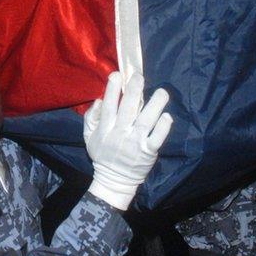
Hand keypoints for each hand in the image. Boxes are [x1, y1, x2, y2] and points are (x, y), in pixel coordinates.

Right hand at [83, 72, 172, 209]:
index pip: (108, 107)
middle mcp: (120, 134)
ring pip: (146, 121)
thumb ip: (91, 118)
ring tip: (162, 91)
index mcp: (105, 130)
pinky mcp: (148, 152)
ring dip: (154, 105)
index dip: (112, 90)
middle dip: (133, 91)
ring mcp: (135, 143)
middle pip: (127, 110)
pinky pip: (157, 138)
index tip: (117, 75)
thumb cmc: (102, 155)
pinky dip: (163, 126)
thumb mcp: (88, 137)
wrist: (114, 180)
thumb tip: (100, 100)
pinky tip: (167, 115)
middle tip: (139, 76)